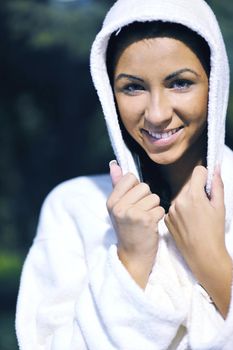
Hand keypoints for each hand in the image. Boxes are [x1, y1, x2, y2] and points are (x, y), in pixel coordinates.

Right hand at [107, 160, 164, 287]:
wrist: (133, 256)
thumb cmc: (128, 229)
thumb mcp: (118, 207)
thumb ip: (117, 184)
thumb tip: (114, 164)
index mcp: (111, 201)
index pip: (130, 177)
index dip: (136, 188)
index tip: (133, 202)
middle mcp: (119, 206)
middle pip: (144, 187)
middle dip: (147, 199)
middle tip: (140, 214)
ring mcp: (131, 213)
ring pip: (154, 197)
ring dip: (154, 209)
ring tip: (145, 220)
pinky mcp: (145, 220)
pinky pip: (160, 208)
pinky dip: (159, 217)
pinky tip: (150, 226)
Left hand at [165, 165, 231, 316]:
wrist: (203, 255)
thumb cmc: (214, 232)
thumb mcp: (220, 207)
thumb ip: (217, 185)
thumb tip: (215, 169)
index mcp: (194, 195)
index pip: (198, 172)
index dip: (205, 177)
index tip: (208, 184)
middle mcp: (179, 200)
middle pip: (189, 185)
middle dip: (197, 191)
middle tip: (204, 207)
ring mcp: (171, 210)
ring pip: (181, 197)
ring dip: (188, 202)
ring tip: (196, 218)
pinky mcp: (166, 218)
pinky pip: (174, 208)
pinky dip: (180, 212)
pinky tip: (188, 223)